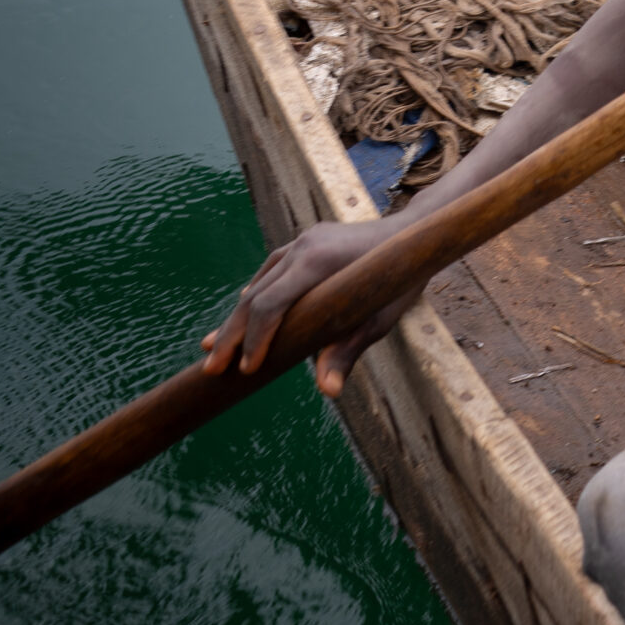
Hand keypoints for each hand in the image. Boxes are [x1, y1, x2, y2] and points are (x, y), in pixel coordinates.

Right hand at [199, 211, 419, 397]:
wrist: (413, 233)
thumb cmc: (398, 281)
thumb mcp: (378, 319)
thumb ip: (348, 351)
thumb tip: (328, 391)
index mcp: (318, 262)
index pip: (271, 305)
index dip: (254, 340)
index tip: (245, 370)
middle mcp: (302, 247)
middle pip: (255, 296)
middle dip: (231, 335)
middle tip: (211, 368)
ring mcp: (301, 241)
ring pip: (258, 284)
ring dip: (237, 318)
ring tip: (214, 347)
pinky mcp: (304, 242)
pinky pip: (271, 272)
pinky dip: (256, 296)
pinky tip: (242, 314)